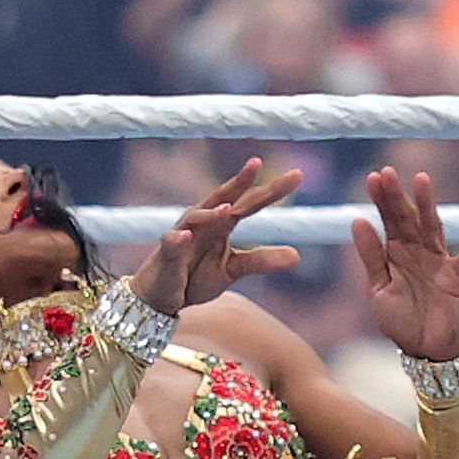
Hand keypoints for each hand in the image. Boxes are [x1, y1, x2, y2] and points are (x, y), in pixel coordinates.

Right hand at [128, 158, 303, 314]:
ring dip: (211, 212)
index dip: (271, 190)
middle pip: (225, 198)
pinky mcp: (166, 254)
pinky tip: (184, 237)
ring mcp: (183, 235)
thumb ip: (261, 260)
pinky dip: (177, 240)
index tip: (297, 174)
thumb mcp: (233, 270)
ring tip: (229, 208)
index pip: (250, 203)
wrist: (162, 296)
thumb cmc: (196, 275)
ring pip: (197, 218)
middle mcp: (203, 222)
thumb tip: (297, 255)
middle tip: (257, 163)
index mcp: (222, 224)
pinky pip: (171, 244)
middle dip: (240, 181)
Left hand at [352, 166, 458, 360]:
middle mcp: (415, 252)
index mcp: (393, 254)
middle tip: (387, 172)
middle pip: (406, 219)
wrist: (425, 350)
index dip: (380, 200)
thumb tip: (357, 220)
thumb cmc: (399, 321)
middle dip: (397, 196)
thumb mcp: (378, 290)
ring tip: (422, 180)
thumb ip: (370, 257)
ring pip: (432, 228)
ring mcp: (437, 262)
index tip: (373, 177)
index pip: (386, 221)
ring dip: (427, 205)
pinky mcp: (456, 278)